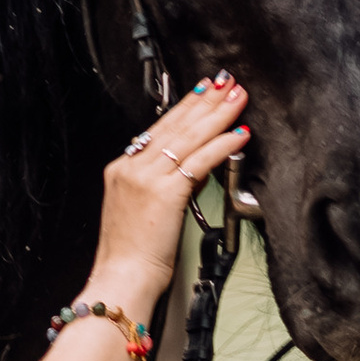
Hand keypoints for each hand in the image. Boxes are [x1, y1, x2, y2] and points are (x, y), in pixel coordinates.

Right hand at [93, 76, 248, 294]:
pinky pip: (199, 161)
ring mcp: (146, 178)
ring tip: (238, 99)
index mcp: (121, 170)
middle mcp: (131, 168)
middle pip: (175, 126)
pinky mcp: (164, 192)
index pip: (159, 130)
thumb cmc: (131, 255)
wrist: (122, 277)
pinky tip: (238, 135)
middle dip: (205, 102)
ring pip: (188, 138)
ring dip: (218, 115)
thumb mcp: (143, 211)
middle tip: (227, 83)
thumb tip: (197, 169)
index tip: (203, 92)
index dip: (184, 108)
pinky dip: (221, 146)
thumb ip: (165, 185)